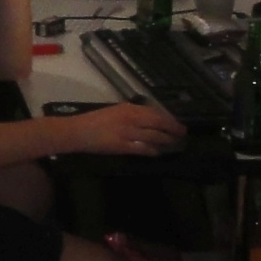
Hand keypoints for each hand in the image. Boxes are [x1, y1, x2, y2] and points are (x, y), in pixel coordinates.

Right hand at [56, 102, 184, 157]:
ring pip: (153, 137)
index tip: (177, 124)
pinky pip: (142, 149)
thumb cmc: (94, 120)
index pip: (155, 113)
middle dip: (172, 130)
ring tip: (174, 144)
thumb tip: (148, 119)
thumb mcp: (115, 111)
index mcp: (128, 109)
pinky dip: (152, 150)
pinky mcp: (123, 146)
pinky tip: (157, 152)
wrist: (78, 131)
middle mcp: (131, 119)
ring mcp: (127, 133)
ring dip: (166, 141)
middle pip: (158, 124)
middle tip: (182, 134)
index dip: (169, 120)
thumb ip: (131, 114)